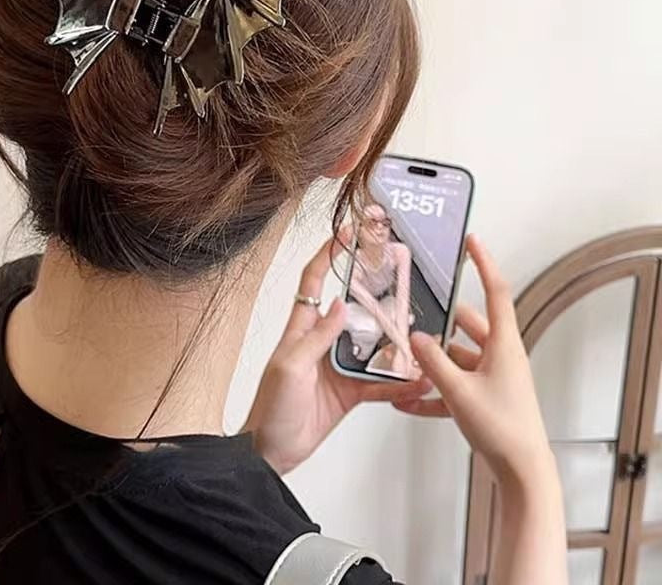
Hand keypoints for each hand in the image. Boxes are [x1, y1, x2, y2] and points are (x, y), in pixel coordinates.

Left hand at [242, 231, 431, 474]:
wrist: (271, 452)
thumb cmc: (269, 409)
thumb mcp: (291, 368)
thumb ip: (316, 338)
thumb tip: (339, 306)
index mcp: (301, 330)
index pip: (313, 282)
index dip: (328, 255)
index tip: (346, 234)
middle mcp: (322, 342)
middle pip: (353, 308)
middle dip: (375, 292)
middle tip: (400, 279)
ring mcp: (337, 366)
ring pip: (373, 344)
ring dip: (394, 340)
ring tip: (418, 334)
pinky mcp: (350, 391)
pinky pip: (379, 381)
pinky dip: (398, 381)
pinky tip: (415, 380)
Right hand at [395, 235, 554, 485]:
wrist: (522, 472)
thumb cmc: (503, 428)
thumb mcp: (459, 391)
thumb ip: (433, 362)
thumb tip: (415, 338)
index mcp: (503, 344)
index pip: (496, 291)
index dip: (484, 263)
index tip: (472, 242)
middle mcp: (500, 355)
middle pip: (467, 325)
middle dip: (440, 321)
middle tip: (416, 311)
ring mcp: (493, 376)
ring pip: (457, 356)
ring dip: (432, 360)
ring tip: (403, 360)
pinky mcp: (484, 397)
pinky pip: (454, 386)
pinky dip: (432, 391)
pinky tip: (406, 401)